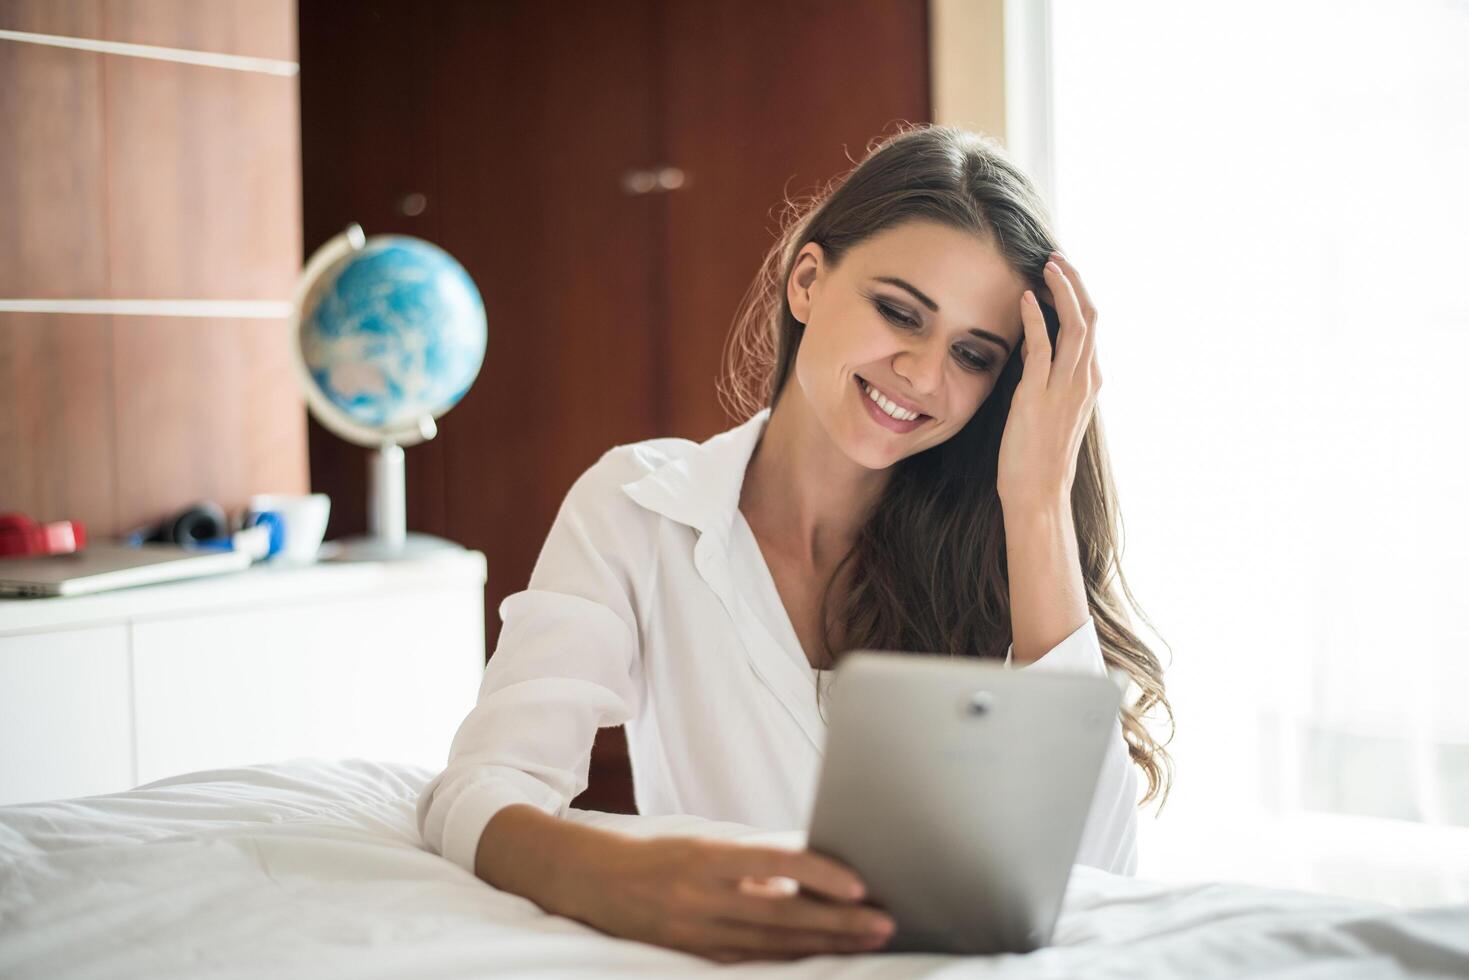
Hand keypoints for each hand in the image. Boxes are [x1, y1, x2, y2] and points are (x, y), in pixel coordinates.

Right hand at [571, 835, 895, 962]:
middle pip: (783, 914)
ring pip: (773, 944)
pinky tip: (821, 955)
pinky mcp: (694, 955)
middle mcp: (701, 897)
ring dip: (825, 944)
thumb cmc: (661, 854)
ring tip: (866, 941)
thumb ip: (757, 857)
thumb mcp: (705, 842)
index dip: (819, 874)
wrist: (595, 881)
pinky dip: (790, 958)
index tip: (859, 884)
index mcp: (706, 857)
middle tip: (883, 923)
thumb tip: (815, 862)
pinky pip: (751, 959)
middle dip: (837, 921)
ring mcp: (696, 932)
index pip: (774, 862)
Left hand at [996, 251, 1102, 506]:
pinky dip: (1035, 319)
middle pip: (1089, 317)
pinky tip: (1026, 299)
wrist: (1039, 493)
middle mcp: (1084, 380)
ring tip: (1047, 267)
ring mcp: (1064, 388)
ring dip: (1061, 291)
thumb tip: (1036, 348)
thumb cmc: (1040, 456)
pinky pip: (1041, 348)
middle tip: (1057, 259)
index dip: (1078, 296)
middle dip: (1075, 283)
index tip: (1061, 275)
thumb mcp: (1053, 409)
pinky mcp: (1038, 396)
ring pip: (1074, 326)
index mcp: (1089, 382)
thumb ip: (1051, 378)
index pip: (1090, 327)